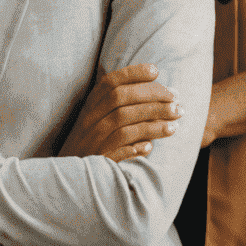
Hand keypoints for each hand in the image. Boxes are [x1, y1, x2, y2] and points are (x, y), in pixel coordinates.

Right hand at [58, 64, 179, 162]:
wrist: (69, 176)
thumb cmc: (92, 144)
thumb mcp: (99, 121)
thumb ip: (120, 108)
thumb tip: (159, 98)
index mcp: (91, 106)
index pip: (110, 82)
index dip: (132, 73)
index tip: (156, 70)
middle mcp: (90, 119)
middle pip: (119, 99)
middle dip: (151, 96)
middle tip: (176, 99)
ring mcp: (92, 139)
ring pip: (122, 122)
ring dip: (152, 121)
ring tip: (176, 122)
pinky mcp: (97, 159)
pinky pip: (116, 150)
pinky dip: (134, 147)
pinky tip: (150, 147)